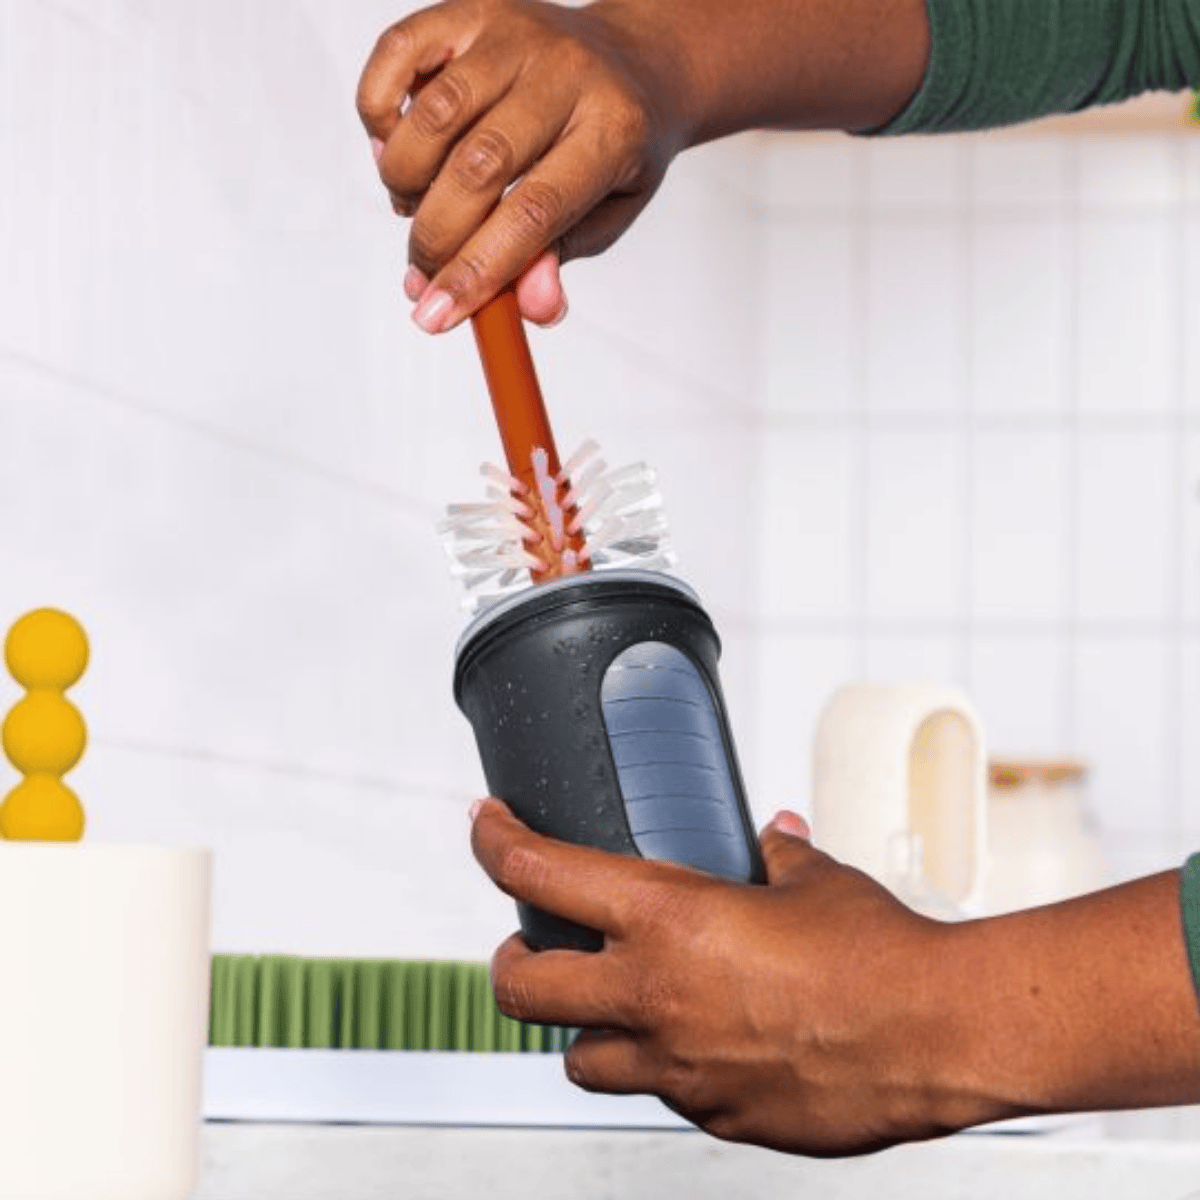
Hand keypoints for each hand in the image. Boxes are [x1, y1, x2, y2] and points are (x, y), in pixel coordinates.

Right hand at [357, 0, 688, 331]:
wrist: (635, 62)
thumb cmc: (614, 151)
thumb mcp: (607, 215)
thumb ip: (559, 259)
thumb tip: (530, 308)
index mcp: (612, 131)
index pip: (533, 212)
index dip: (477, 270)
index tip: (436, 316)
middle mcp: (565, 72)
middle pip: (477, 166)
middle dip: (435, 238)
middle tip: (422, 273)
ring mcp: (514, 33)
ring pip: (432, 114)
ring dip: (405, 180)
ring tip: (414, 205)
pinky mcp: (470, 9)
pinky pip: (397, 53)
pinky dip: (379, 112)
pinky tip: (396, 146)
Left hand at [469, 797, 989, 1154]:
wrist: (940, 1035)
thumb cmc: (881, 950)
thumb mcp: (815, 880)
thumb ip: (775, 857)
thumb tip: (770, 840)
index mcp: (667, 921)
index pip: (538, 874)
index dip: (495, 843)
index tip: (486, 827)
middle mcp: (654, 998)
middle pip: (520, 988)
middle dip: (509, 960)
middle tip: (527, 942)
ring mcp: (678, 1070)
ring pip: (577, 1059)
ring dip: (583, 1026)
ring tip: (615, 1001)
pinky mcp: (715, 1117)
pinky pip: (659, 1094)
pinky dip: (659, 1066)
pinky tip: (699, 1041)